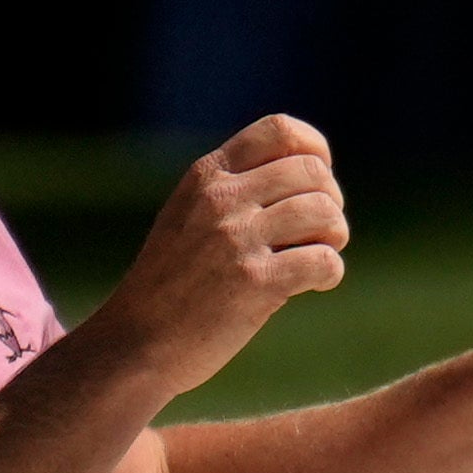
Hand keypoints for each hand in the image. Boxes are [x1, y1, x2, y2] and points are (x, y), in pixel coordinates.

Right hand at [101, 115, 351, 397]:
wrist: (136, 342)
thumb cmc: (171, 285)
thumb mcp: (189, 216)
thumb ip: (235, 191)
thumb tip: (310, 178)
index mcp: (206, 175)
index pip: (279, 130)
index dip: (314, 150)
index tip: (318, 182)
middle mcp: (220, 198)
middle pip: (313, 172)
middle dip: (331, 201)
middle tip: (322, 232)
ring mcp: (236, 239)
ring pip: (324, 212)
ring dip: (335, 236)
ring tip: (320, 256)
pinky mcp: (255, 282)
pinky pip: (324, 260)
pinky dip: (330, 273)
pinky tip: (314, 285)